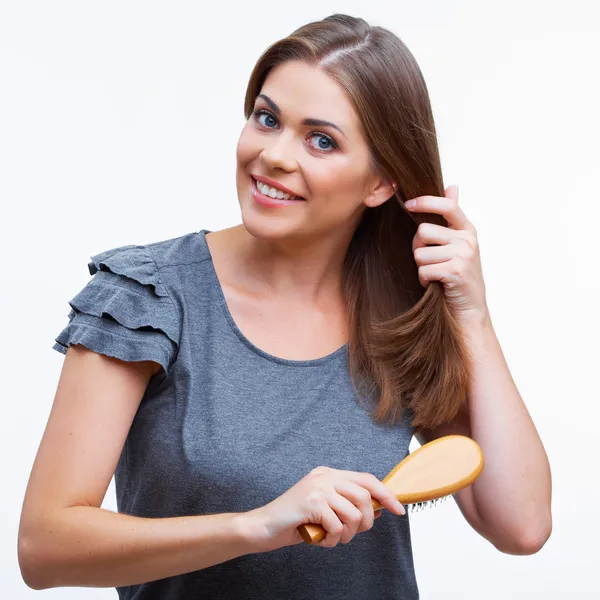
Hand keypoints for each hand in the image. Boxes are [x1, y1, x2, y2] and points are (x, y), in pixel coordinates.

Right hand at [242, 466, 404, 552]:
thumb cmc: (296, 520)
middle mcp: (325, 476)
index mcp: (330, 474)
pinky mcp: (311, 502)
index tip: (399, 510)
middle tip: (350, 534)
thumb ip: (348, 505)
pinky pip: (337, 526)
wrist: (265, 526)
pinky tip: (319, 539)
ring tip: (330, 537)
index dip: (386, 495)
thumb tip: (379, 508)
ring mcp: (318, 487)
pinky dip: (331, 540)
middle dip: (364, 523)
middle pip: (365, 497)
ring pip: (353, 515)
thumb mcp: (326, 510)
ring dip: (346, 535)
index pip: (367, 479)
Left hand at [405, 185, 489, 327]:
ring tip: (435, 275)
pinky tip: (436, 284)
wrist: (469, 310)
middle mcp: (468, 240)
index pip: (447, 206)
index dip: (425, 202)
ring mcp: (463, 255)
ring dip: (422, 268)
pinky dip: (424, 280)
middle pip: (423, 232)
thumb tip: (453, 186)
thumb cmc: (458, 277)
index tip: (408, 204)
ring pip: (420, 253)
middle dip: (418, 248)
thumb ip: (452, 217)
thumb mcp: (458, 244)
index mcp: (467, 230)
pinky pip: (423, 270)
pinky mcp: (455, 271)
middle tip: (430, 261)